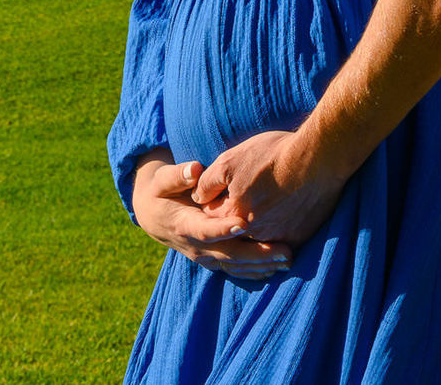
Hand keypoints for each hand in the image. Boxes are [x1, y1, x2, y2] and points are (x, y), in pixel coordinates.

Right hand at [131, 153, 291, 279]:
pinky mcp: (213, 260)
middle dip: (256, 254)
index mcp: (184, 225)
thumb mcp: (162, 180)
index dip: (223, 229)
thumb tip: (194, 170)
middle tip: (283, 251)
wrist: (154, 217)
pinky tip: (275, 267)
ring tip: (287, 260)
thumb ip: (177, 175)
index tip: (244, 224)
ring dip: (260, 265)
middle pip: (228, 254)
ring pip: (234, 266)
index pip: (205, 230)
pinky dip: (254, 270)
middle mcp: (195, 246)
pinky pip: (235, 269)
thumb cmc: (161, 191)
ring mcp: (205, 256)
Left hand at [191, 129, 347, 246]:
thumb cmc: (272, 155)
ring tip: (259, 225)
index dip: (213, 207)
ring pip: (260, 243)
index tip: (219, 198)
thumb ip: (208, 181)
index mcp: (232, 215)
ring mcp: (276, 238)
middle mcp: (252, 233)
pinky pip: (283, 245)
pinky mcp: (298, 238)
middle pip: (236, 235)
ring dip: (256, 238)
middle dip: (232, 227)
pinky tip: (281, 229)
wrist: (317, 157)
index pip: (213, 219)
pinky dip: (279, 241)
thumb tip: (197, 196)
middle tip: (239, 213)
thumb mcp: (231, 160)